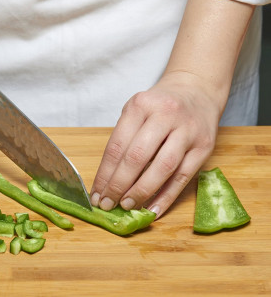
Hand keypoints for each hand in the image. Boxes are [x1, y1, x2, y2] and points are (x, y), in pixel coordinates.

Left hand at [90, 0, 254, 217]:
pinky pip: (183, 177)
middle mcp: (165, 116)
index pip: (117, 146)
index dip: (105, 173)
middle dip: (119, 185)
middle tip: (108, 204)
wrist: (197, 90)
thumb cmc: (160, 105)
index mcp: (141, 105)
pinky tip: (153, 210)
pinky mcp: (204, 147)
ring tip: (127, 206)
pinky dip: (167, 197)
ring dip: (141, 192)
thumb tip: (108, 179)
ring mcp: (187, 131)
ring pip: (162, 168)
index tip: (96, 193)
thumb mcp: (137, 110)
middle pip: (137, 157)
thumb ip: (124, 138)